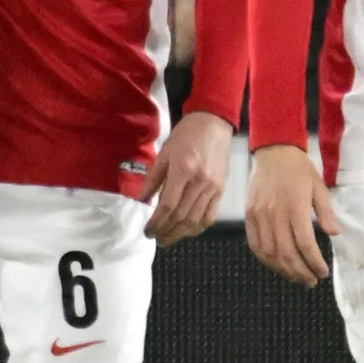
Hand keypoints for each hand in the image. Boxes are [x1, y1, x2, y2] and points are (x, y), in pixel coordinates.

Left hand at [148, 110, 234, 245]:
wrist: (213, 124)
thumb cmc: (186, 136)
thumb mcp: (164, 153)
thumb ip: (153, 179)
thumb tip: (141, 200)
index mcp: (183, 170)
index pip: (168, 205)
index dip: (156, 222)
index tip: (148, 230)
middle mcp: (200, 182)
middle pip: (181, 216)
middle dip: (166, 231)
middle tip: (155, 237)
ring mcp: (213, 188)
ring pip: (196, 220)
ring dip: (180, 234)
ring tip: (167, 239)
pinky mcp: (222, 190)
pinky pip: (210, 216)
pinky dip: (198, 228)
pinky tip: (187, 232)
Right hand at [243, 142, 335, 286]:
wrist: (273, 151)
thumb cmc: (299, 169)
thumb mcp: (319, 186)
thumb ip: (325, 212)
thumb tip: (334, 233)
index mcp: (295, 208)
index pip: (305, 244)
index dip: (314, 262)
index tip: (323, 272)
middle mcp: (275, 215)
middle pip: (286, 253)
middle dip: (300, 272)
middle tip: (311, 281)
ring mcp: (259, 217)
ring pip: (270, 253)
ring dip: (284, 270)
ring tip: (297, 277)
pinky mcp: (249, 217)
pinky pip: (255, 245)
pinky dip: (266, 260)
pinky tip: (277, 265)